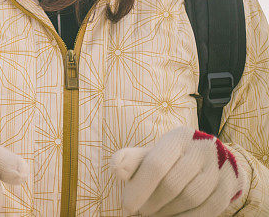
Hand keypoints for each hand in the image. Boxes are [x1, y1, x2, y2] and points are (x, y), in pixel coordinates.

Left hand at [111, 125, 245, 215]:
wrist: (213, 159)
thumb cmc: (173, 158)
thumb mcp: (152, 154)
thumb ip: (132, 160)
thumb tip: (117, 168)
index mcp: (178, 137)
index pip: (156, 164)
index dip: (139, 188)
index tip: (127, 207)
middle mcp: (201, 147)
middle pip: (172, 184)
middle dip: (152, 202)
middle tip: (142, 211)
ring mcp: (219, 166)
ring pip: (190, 197)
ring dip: (168, 212)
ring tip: (155, 214)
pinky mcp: (229, 184)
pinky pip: (209, 208)